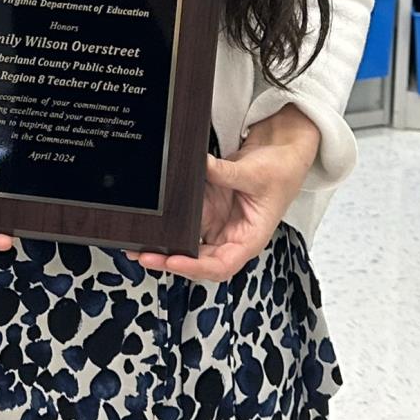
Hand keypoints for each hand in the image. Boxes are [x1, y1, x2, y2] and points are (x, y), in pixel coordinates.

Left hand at [130, 106, 319, 282]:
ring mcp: (218, 223)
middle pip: (199, 260)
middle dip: (171, 261)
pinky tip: (153, 222)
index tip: (174, 260)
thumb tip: (200, 167)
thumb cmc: (281, 171)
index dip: (197, 267)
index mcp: (249, 240)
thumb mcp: (255, 173)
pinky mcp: (209, 208)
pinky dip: (170, 223)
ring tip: (138, 245)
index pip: (221, 265)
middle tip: (144, 255)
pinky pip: (186, 221)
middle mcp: (231, 237)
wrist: (282, 152)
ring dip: (165, 247)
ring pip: (189, 245)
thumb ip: (225, 173)